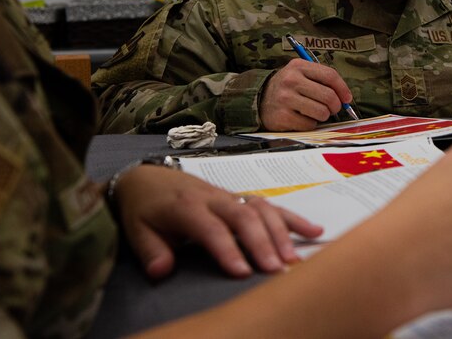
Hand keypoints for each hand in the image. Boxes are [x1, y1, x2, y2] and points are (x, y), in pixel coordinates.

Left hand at [114, 165, 322, 278]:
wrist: (149, 178)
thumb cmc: (145, 209)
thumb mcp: (137, 230)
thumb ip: (151, 251)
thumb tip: (161, 271)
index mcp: (186, 206)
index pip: (212, 228)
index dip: (228, 249)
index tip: (243, 273)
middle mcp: (214, 197)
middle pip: (244, 217)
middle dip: (263, 243)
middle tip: (277, 270)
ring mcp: (231, 195)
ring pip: (262, 209)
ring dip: (281, 233)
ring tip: (294, 259)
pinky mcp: (242, 197)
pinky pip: (271, 205)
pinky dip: (293, 218)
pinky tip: (314, 232)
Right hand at [259, 59, 352, 130]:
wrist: (259, 99)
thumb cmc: (288, 87)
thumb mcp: (300, 74)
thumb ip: (322, 80)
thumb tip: (345, 98)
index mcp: (298, 66)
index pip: (330, 75)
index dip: (343, 89)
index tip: (347, 98)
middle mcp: (291, 80)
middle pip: (328, 96)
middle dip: (335, 106)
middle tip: (332, 109)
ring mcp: (285, 99)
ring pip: (321, 112)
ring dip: (323, 116)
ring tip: (315, 113)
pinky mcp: (282, 117)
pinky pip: (309, 124)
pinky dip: (310, 124)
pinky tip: (302, 118)